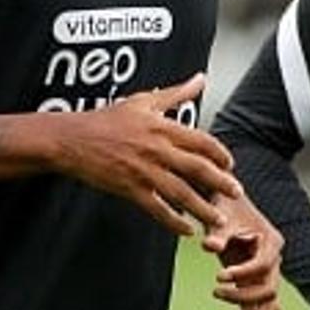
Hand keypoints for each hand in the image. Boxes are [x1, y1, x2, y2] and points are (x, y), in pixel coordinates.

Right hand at [56, 74, 240, 236]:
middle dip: (221, 183)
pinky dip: (173, 221)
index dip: (220, 154)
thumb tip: (200, 79)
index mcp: (163, 127)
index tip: (230, 164)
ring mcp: (144, 170)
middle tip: (236, 194)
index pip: (202, 141)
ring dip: (203, 208)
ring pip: (181, 192)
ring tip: (218, 219)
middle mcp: (158, 149)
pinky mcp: (129, 188)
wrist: (72, 139)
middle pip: (198, 168)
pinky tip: (185, 230)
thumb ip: (177, 92)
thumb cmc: (106, 119)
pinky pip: (157, 208)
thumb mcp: (143, 100)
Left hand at [202, 189, 282, 309]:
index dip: (243, 273)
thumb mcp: (221, 217)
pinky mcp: (253, 285)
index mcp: (271, 242)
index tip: (219, 276)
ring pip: (268, 307)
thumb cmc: (225, 208)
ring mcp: (264, 276)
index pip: (263, 265)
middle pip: (269, 290)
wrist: (226, 207)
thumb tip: (209, 246)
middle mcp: (273, 261)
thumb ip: (217, 233)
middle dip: (243, 296)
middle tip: (215, 291)